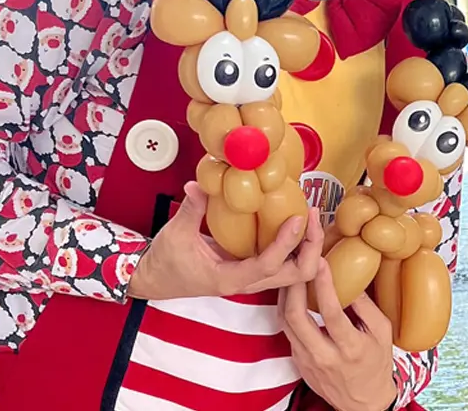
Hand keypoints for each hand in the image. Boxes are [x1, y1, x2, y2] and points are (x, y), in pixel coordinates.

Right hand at [128, 181, 323, 299]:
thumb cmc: (165, 261)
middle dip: (310, 250)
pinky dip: (295, 246)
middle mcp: (246, 283)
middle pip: (293, 277)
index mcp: (229, 279)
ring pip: (292, 273)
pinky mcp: (250, 270)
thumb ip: (192, 209)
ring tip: (311, 217)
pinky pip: (282, 263)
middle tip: (313, 217)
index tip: (297, 219)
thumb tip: (200, 183)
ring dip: (307, 248)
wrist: (154, 280)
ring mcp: (251, 279)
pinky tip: (296, 223)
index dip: (286, 244)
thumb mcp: (176, 233)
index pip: (267, 266)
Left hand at [279, 259, 397, 410]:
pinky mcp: (297, 362)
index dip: (324, 285)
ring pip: (285, 322)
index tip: (321, 262)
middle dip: (293, 285)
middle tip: (297, 262)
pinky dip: (286, 308)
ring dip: (285, 293)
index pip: (331, 313)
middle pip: (296, 317)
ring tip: (292, 272)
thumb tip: (351, 277)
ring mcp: (307, 361)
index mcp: (350, 349)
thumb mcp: (382, 333)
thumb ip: (366, 306)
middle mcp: (324, 356)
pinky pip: (286, 330)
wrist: (362, 403)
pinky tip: (291, 292)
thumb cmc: (375, 363)